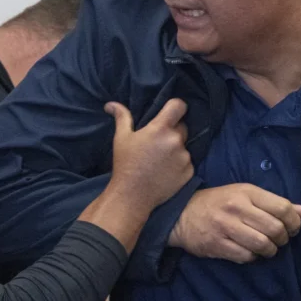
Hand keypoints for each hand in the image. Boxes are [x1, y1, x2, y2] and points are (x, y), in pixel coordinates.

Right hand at [104, 98, 192, 215]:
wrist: (132, 195)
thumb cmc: (125, 164)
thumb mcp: (122, 138)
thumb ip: (122, 117)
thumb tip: (111, 104)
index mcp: (161, 128)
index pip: (179, 106)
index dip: (176, 107)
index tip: (171, 112)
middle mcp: (176, 140)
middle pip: (182, 127)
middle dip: (172, 131)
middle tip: (158, 143)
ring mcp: (185, 157)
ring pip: (184, 146)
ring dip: (176, 149)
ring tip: (160, 160)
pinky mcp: (189, 171)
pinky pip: (188, 162)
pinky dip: (180, 164)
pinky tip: (166, 171)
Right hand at [169, 183, 300, 262]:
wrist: (182, 214)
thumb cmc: (220, 202)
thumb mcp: (247, 195)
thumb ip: (277, 204)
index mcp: (247, 192)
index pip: (282, 208)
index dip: (294, 222)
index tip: (293, 227)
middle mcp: (237, 208)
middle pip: (275, 228)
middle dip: (283, 238)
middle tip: (280, 239)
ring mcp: (226, 227)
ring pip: (263, 245)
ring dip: (271, 250)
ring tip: (268, 248)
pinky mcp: (217, 245)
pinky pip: (246, 256)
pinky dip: (254, 257)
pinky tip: (251, 252)